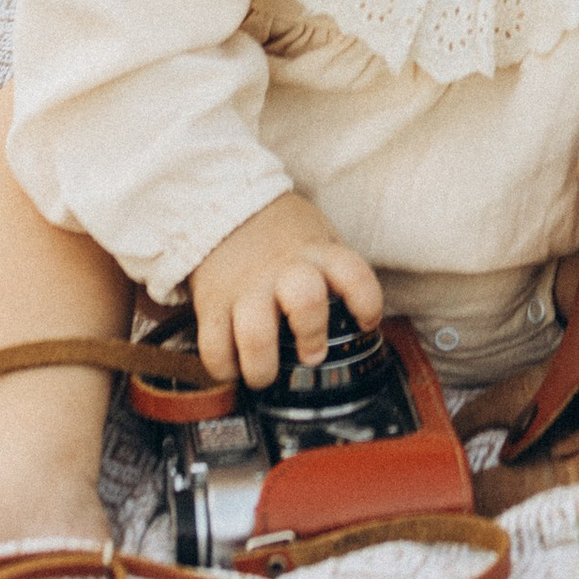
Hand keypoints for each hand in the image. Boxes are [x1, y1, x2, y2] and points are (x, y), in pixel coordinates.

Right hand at [188, 192, 381, 390]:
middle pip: (306, 301)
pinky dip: (224, 369)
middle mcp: (283, 269)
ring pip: (255, 335)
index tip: (367, 323)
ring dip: (263, 368)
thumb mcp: (317, 235)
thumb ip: (335, 270)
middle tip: (311, 356)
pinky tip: (234, 367)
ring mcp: (245, 287)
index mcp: (316, 252)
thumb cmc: (281, 232)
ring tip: (266, 374)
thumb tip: (359, 321)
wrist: (225, 204)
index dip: (366, 303)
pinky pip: (214, 347)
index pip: (354, 274)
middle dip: (312, 335)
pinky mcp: (212, 302)